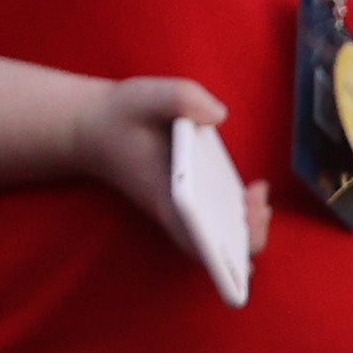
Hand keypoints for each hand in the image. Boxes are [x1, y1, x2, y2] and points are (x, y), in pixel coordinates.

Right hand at [71, 75, 264, 261]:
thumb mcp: (144, 95)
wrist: (95, 127)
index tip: (241, 208)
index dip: (225, 239)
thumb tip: (218, 114)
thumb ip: (181, 98)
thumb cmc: (121, 115)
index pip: (196, 240)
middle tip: (258, 197)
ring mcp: (186, 214)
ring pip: (223, 245)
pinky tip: (254, 190)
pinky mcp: (193, 205)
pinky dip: (243, 216)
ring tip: (258, 192)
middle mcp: (176, 215)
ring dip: (251, 228)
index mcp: (163, 199)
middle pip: (219, 257)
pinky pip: (222, 226)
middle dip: (251, 235)